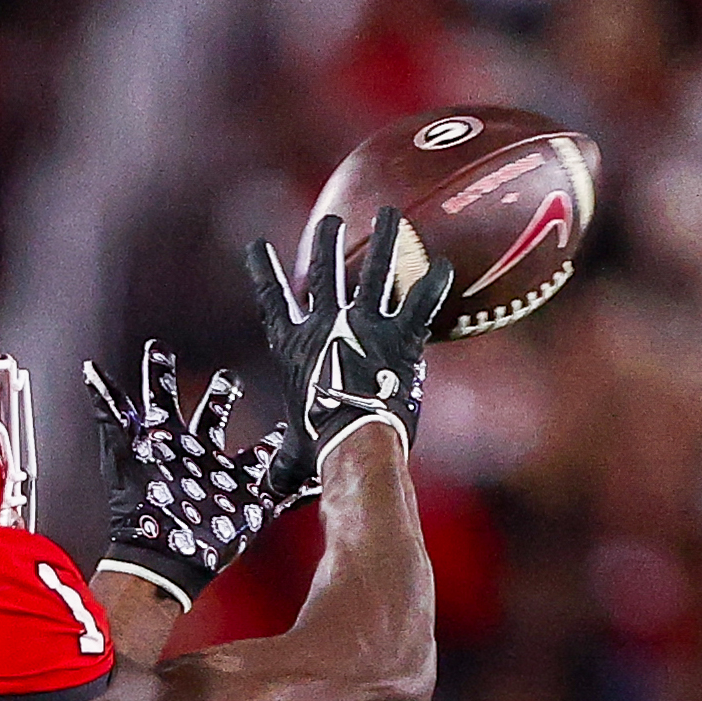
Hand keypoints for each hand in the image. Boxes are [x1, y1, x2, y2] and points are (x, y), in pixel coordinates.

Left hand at [86, 345, 309, 609]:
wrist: (163, 559)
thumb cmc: (140, 506)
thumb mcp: (124, 451)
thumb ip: (109, 411)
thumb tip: (89, 370)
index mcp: (167, 440)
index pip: (162, 396)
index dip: (160, 372)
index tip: (158, 348)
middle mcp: (196, 455)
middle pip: (211, 416)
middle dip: (221, 396)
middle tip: (229, 377)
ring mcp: (224, 479)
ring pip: (251, 450)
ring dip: (266, 439)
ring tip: (281, 425)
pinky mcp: (248, 503)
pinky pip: (280, 488)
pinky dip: (297, 483)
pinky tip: (313, 473)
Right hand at [251, 215, 455, 458]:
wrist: (354, 444)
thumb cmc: (321, 451)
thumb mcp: (294, 456)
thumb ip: (284, 462)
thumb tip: (271, 486)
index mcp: (295, 349)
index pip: (274, 302)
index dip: (263, 273)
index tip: (257, 246)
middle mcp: (326, 327)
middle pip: (322, 272)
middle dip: (323, 242)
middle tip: (327, 221)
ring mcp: (364, 326)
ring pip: (374, 271)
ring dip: (383, 240)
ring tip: (388, 214)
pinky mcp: (400, 336)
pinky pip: (420, 302)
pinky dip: (433, 284)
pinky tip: (444, 264)